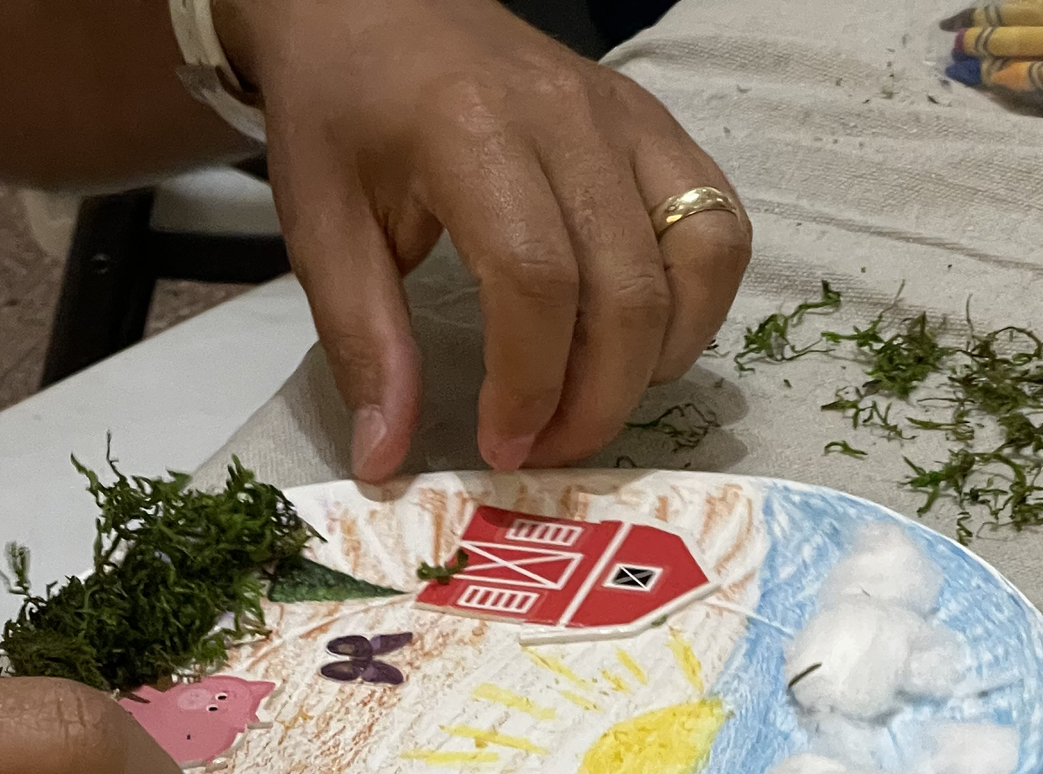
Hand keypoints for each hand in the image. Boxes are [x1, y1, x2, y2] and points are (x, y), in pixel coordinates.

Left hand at [226, 0, 751, 478]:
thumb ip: (362, 343)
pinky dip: (700, 302)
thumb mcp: (322, 226)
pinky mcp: (657, 124)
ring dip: (660, 357)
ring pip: (698, 256)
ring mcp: (627, 117)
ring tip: (596, 398)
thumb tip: (385, 460)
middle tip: (548, 448)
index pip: (537, 280)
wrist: (375, 8)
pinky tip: (642, 341)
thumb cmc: (343, 114)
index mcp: (471, 132)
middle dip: (597, 397)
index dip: (531, 383)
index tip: (502, 445)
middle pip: (627, 287)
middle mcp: (568, 118)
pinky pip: (720, 223)